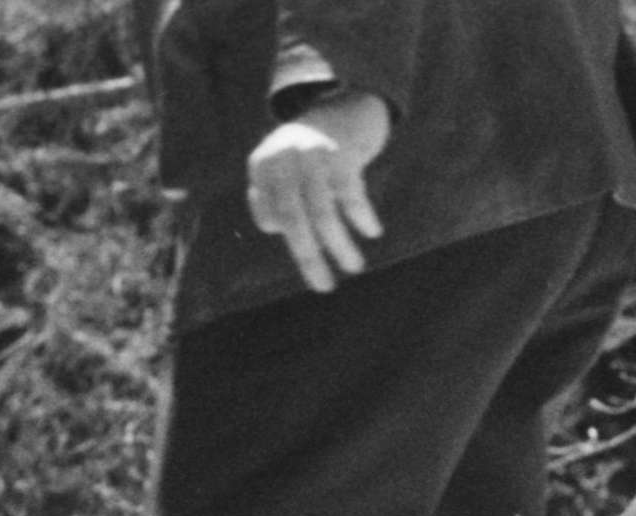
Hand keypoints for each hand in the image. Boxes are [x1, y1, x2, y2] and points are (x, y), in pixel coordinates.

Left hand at [245, 89, 391, 293]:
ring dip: (340, 244)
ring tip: (354, 267)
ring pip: (323, 212)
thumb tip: (273, 226)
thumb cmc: (311, 154)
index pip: (271, 215)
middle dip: (309, 256)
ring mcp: (312, 156)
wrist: (342, 107)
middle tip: (324, 287)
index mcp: (263, 166)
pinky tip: (372, 231)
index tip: (310, 255)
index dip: (287, 238)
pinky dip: (362, 216)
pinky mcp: (341, 153)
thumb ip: (272, 198)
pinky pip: (350, 194)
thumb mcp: (283, 171)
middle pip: (294, 218)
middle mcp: (283, 159)